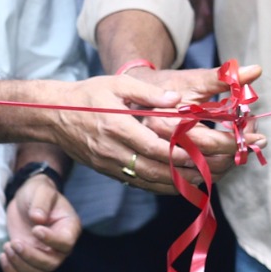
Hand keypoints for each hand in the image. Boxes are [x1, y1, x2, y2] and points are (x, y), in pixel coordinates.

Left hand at [1, 174, 78, 271]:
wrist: (26, 200)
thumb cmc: (38, 193)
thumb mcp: (41, 190)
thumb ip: (41, 202)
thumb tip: (38, 218)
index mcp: (69, 228)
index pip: (65, 243)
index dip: (51, 240)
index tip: (35, 229)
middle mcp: (60, 247)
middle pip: (51, 264)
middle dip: (30, 256)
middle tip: (15, 242)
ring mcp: (45, 255)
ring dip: (20, 265)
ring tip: (7, 246)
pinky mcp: (30, 260)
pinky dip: (12, 271)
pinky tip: (3, 256)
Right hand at [51, 64, 260, 194]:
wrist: (53, 116)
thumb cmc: (87, 95)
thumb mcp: (117, 85)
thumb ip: (148, 93)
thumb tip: (176, 99)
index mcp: (118, 127)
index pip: (156, 147)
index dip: (183, 153)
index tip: (208, 152)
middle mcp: (114, 151)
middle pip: (158, 169)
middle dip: (189, 171)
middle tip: (217, 169)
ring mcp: (111, 165)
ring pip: (150, 181)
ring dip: (180, 183)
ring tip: (206, 179)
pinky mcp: (109, 172)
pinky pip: (140, 184)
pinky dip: (162, 187)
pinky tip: (181, 184)